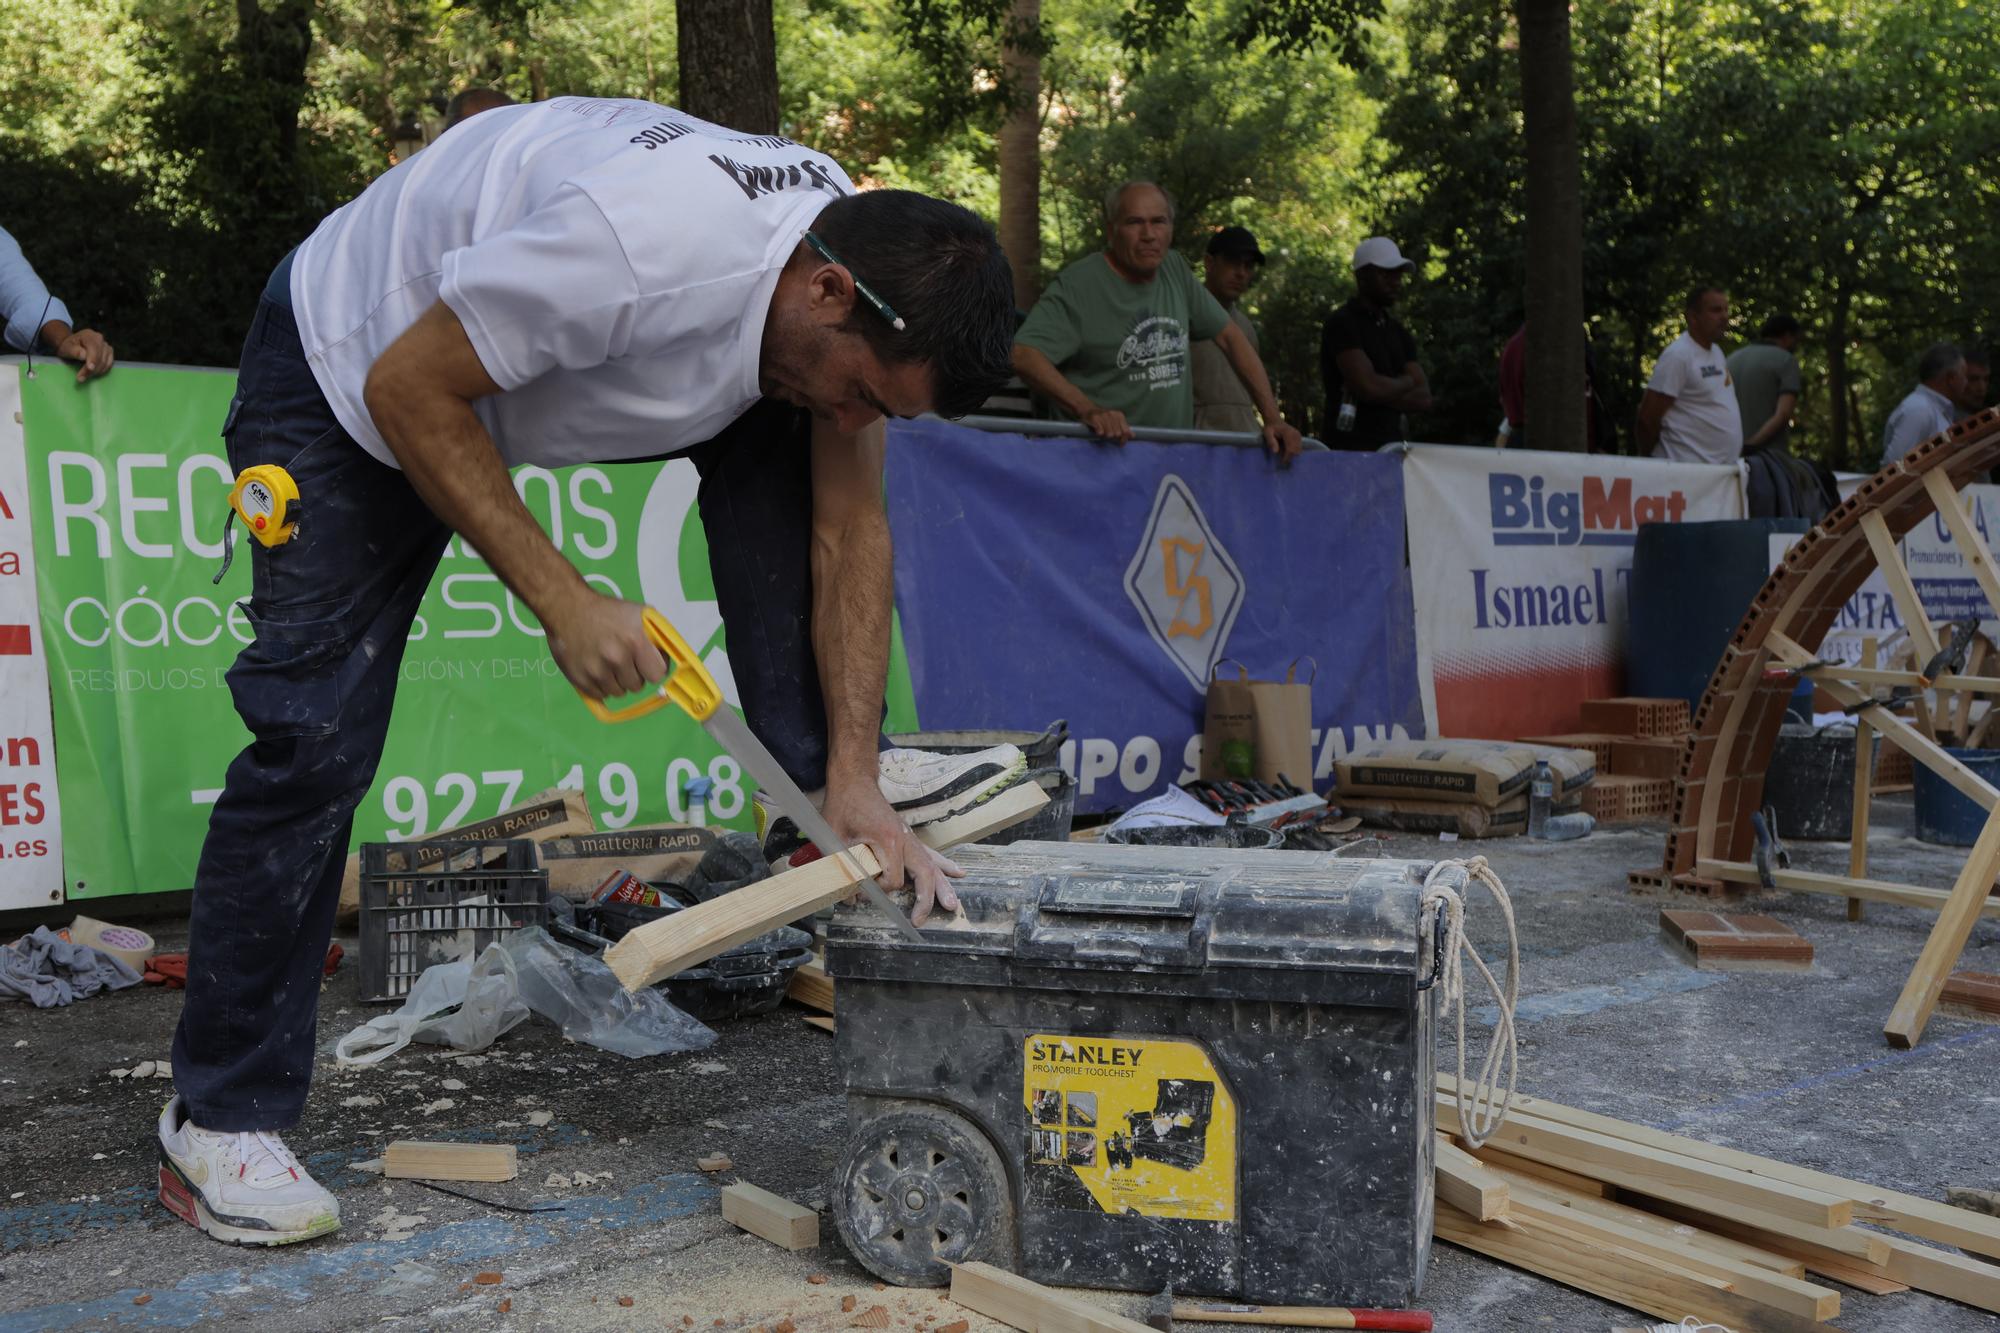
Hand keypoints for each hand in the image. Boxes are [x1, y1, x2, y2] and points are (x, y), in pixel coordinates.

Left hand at [56, 328, 113, 381]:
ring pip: (105, 362)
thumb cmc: (68, 347)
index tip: (90, 368)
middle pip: (100, 357)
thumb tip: (83, 355)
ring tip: (84, 376)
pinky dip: (101, 370)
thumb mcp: (66, 348)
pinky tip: (92, 373)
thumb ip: (74, 351)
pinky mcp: (109, 353)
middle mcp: (100, 339)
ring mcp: (106, 346)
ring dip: (96, 372)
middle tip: (80, 378)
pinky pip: (108, 364)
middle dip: (91, 369)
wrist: (72, 345)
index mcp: (89, 336)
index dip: (93, 359)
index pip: (94, 349)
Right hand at [544, 590, 666, 700]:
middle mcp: (616, 658)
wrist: (566, 607)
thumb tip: (664, 659)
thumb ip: (655, 637)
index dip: (652, 669)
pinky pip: (600, 695)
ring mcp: (596, 671)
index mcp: (635, 641)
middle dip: (633, 675)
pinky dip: (600, 686)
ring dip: (616, 682)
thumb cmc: (606, 611)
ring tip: (608, 664)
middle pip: (637, 686)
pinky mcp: (579, 679)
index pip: (657, 674)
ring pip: (618, 692)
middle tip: (623, 661)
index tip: (646, 663)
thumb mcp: (638, 615)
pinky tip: (595, 668)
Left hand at [820, 773, 963, 925]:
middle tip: (920, 919)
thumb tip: (850, 894)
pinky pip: (929, 853)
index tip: (860, 890)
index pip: (892, 879)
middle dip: (926, 898)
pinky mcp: (907, 836)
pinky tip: (957, 872)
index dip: (878, 890)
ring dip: (942, 885)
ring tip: (952, 904)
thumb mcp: (836, 838)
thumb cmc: (843, 806)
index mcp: (889, 840)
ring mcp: (909, 837)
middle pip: (925, 873)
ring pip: (932, 864)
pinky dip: (942, 864)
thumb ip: (843, 868)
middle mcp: (905, 839)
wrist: (853, 781)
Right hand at [1081, 405, 1132, 444]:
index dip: (1124, 439)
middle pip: (1117, 434)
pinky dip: (1099, 433)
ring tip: (1103, 432)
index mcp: (1119, 415)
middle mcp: (1112, 414)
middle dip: (1113, 437)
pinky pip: (1100, 432)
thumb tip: (1133, 436)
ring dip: (1105, 436)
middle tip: (1108, 435)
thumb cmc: (1103, 418)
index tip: (1121, 443)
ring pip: (1109, 434)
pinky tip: (1098, 431)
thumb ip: (1124, 428)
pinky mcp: (1095, 419)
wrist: (1088, 409)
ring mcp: (1103, 416)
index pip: (1125, 431)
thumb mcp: (1115, 421)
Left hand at [1262, 419, 1302, 465]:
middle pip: (1296, 451)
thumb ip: (1271, 442)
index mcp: (1288, 433)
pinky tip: (1287, 453)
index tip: (1281, 463)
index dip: (1286, 458)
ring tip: (1284, 458)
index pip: (1290, 449)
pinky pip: (1299, 447)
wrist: (1275, 420)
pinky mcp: (1299, 437)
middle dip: (1290, 458)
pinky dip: (1294, 452)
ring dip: (1292, 456)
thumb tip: (1275, 452)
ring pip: (1298, 450)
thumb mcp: (1267, 434)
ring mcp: (1298, 435)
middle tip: (1282, 463)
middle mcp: (1295, 434)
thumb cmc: (1270, 428)